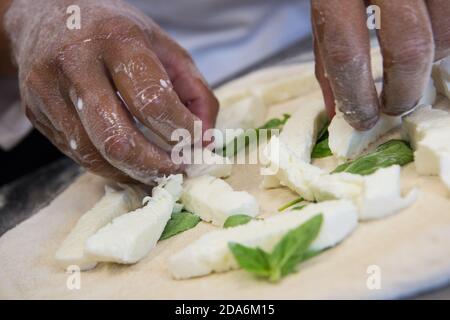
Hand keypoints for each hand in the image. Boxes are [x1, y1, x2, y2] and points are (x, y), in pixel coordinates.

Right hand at [4, 0, 217, 183]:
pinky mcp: (36, 112)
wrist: (51, 16)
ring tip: (158, 172)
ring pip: (94, 155)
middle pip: (118, 138)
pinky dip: (111, 168)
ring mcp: (48, 90)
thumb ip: (194, 91)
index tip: (196, 142)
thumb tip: (206, 140)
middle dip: (156, 165)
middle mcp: (76, 63)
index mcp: (116, 38)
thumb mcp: (165, 47)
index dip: (181, 131)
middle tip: (179, 169)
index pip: (152, 101)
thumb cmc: (117, 32)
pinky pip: (78, 155)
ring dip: (134, 173)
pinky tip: (131, 165)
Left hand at [312, 0, 449, 129]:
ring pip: (444, 31)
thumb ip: (328, 58)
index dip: (357, 95)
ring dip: (433, 61)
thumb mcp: (324, 15)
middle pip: (408, 46)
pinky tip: (431, 44)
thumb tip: (336, 112)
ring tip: (415, 69)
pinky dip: (445, 38)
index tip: (363, 121)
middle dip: (404, 89)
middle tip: (395, 106)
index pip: (347, 53)